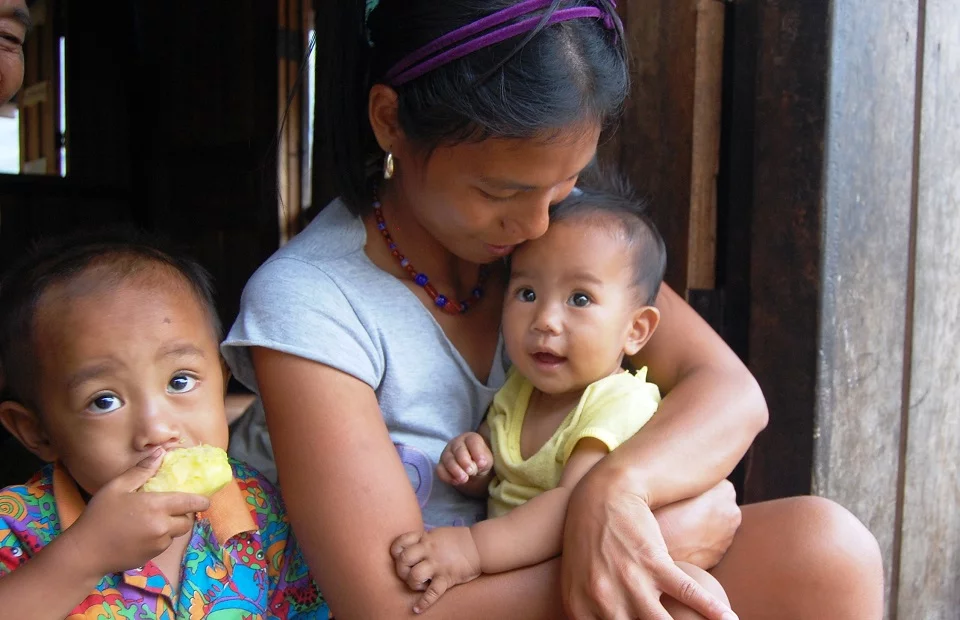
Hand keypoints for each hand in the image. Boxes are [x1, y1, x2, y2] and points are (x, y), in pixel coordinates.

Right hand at [69, 448, 210, 575]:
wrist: (84, 552)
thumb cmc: (99, 516)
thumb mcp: (117, 487)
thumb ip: (141, 470)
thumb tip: (160, 453)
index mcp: (157, 506)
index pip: (191, 503)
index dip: (202, 501)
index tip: (205, 498)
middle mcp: (162, 527)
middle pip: (187, 520)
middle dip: (185, 514)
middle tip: (173, 507)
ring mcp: (158, 544)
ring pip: (176, 533)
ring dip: (172, 526)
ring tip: (156, 518)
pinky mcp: (152, 557)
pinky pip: (164, 544)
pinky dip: (161, 538)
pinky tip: (144, 532)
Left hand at [391, 527, 481, 613]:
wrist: (478, 545)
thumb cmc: (458, 540)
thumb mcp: (436, 534)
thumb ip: (423, 540)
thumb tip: (410, 548)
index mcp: (425, 539)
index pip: (400, 543)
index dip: (396, 552)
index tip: (400, 557)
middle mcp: (428, 550)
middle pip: (403, 559)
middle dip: (401, 570)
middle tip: (408, 574)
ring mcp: (437, 564)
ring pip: (414, 575)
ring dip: (412, 583)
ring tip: (418, 586)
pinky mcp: (447, 577)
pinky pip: (433, 592)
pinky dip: (424, 603)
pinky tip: (417, 609)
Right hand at [436, 432, 492, 485]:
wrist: (473, 470)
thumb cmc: (480, 461)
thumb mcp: (487, 460)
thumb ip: (484, 460)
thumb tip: (480, 463)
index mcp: (470, 438)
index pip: (472, 441)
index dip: (477, 452)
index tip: (481, 464)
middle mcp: (457, 443)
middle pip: (458, 450)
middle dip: (464, 462)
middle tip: (471, 471)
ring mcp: (447, 453)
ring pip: (448, 460)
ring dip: (456, 470)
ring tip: (464, 479)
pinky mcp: (441, 465)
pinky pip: (440, 470)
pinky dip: (447, 477)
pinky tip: (456, 482)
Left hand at [561, 466, 737, 619]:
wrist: (601, 496)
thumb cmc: (588, 544)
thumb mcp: (574, 582)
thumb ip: (586, 615)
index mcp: (581, 610)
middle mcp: (604, 601)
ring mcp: (630, 582)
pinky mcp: (654, 562)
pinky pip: (687, 593)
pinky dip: (712, 609)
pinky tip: (728, 618)